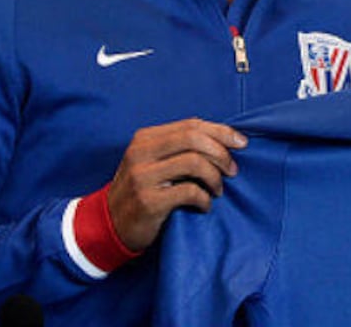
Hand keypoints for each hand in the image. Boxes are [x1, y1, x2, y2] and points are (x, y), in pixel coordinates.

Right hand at [105, 118, 247, 251]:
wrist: (108, 225)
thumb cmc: (141, 191)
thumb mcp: (152, 162)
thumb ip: (179, 148)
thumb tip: (223, 140)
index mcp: (144, 139)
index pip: (191, 125)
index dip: (221, 131)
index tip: (241, 143)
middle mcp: (141, 153)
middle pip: (194, 139)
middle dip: (221, 153)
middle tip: (232, 170)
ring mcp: (142, 177)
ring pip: (194, 163)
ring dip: (215, 177)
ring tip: (217, 190)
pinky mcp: (148, 201)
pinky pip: (189, 191)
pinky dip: (205, 198)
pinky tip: (205, 205)